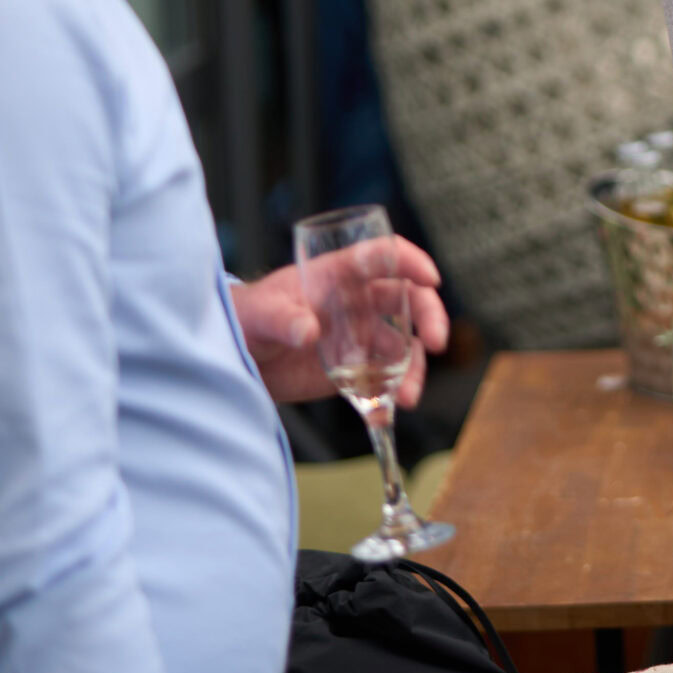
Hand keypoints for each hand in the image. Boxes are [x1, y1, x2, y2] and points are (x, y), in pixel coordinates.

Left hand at [232, 239, 449, 406]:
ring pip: (403, 346)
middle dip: (430, 317)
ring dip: (413, 369)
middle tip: (437, 342)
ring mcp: (359, 336)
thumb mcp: (260, 314)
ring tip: (407, 398)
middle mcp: (357, 302)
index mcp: (337, 275)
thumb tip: (308, 332)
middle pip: (408, 299)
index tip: (430, 279)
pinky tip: (383, 416)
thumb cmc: (245, 319)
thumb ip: (283, 319)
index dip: (410, 261)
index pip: (382, 255)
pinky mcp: (353, 369)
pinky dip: (389, 398)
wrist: (234, 360)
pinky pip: (383, 380)